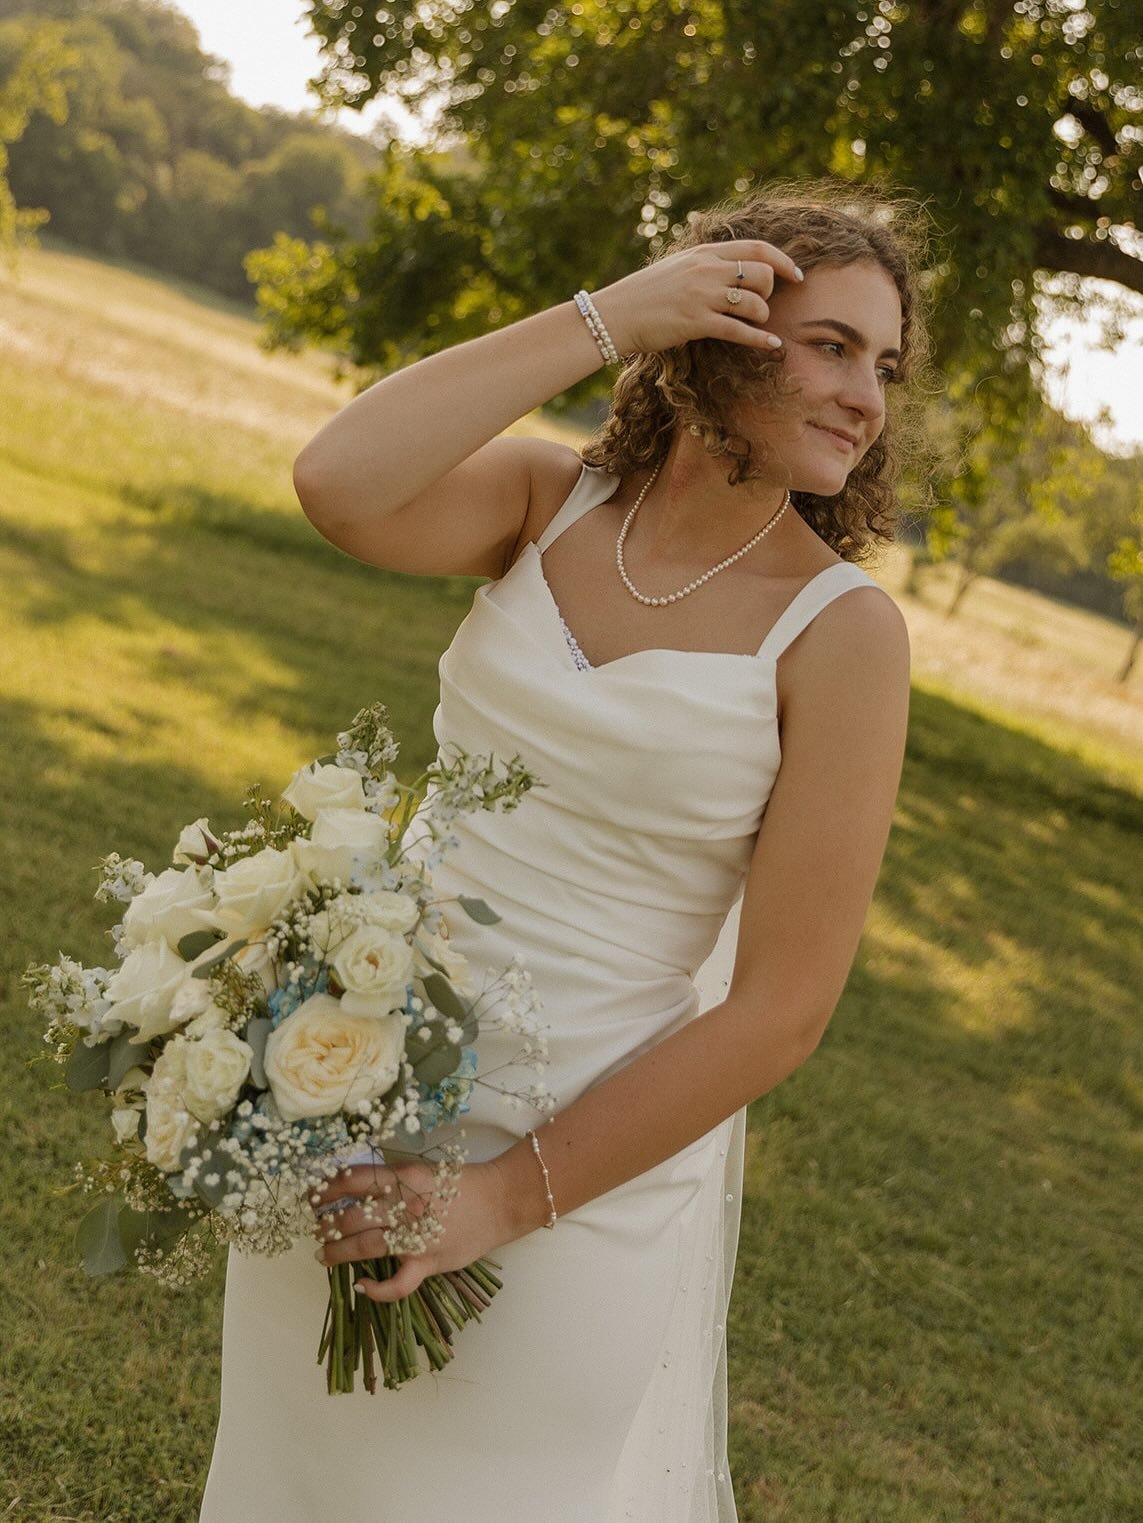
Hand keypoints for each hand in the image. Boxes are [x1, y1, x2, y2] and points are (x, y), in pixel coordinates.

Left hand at [312, 1156, 511, 1301]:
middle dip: (327, 1225)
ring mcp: (416, 1238)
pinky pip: (397, 1284)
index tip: (314, 1196)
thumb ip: (393, 1181)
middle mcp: (405, 1207)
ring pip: (365, 1247)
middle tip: (316, 1229)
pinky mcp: (428, 1263)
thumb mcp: (424, 1172)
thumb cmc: (462, 1184)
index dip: (328, 1189)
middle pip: (352, 1217)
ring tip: (322, 1254)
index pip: (354, 1181)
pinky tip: (361, 1285)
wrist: (500, 1201)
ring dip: (337, 1252)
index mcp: (403, 1179)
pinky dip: (376, 1289)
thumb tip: (357, 1189)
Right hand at [591, 238, 803, 357]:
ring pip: (753, 302)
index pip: (757, 248)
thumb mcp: (677, 268)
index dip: (783, 260)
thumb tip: (730, 268)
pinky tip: (772, 345)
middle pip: (761, 274)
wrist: (615, 314)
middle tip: (762, 305)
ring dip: (762, 316)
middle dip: (770, 292)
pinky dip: (760, 339)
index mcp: (704, 253)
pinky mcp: (695, 323)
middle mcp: (706, 270)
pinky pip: (738, 330)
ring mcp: (701, 296)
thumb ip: (704, 264)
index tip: (797, 274)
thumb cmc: (644, 295)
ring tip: (756, 325)